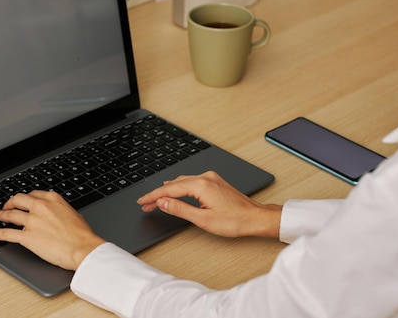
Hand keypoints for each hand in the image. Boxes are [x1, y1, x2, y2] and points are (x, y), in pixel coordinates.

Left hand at [0, 191, 104, 270]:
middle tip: (7, 207)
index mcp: (52, 199)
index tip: (22, 201)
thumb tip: (55, 214)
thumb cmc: (82, 234)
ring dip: (1, 215)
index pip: (33, 194)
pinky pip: (6, 233)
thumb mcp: (72, 213)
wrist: (82, 248)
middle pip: (18, 200)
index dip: (25, 198)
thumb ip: (59, 210)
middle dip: (10, 203)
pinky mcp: (26, 237)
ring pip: (10, 215)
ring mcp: (32, 221)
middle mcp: (40, 207)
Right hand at [137, 171, 281, 237]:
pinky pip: (191, 181)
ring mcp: (211, 178)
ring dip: (168, 191)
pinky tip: (174, 192)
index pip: (169, 190)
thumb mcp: (202, 219)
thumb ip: (180, 209)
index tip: (142, 201)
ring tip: (156, 200)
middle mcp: (205, 177)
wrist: (255, 218)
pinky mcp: (214, 182)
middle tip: (145, 204)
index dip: (153, 196)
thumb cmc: (234, 221)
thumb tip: (163, 202)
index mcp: (200, 185)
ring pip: (182, 182)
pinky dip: (179, 188)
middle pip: (174, 184)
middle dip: (158, 194)